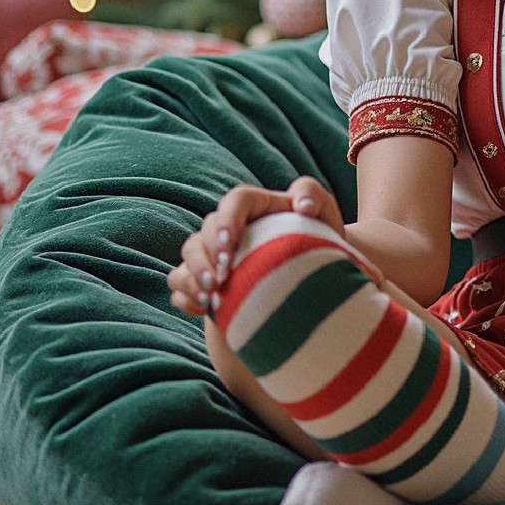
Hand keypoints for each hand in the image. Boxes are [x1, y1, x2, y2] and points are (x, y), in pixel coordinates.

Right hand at [167, 177, 348, 317]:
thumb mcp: (322, 209)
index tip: (229, 244)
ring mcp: (214, 254)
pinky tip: (205, 310)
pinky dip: (187, 297)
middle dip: (206, 257)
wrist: (314, 271)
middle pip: (204, 233)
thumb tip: (303, 206)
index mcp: (254, 205)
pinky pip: (181, 286)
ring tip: (212, 299)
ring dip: (193, 278)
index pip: (234, 202)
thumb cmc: (318, 235)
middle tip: (220, 280)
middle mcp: (229, 227)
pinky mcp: (208, 280)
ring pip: (188, 258)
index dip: (226, 221)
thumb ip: (312, 194)